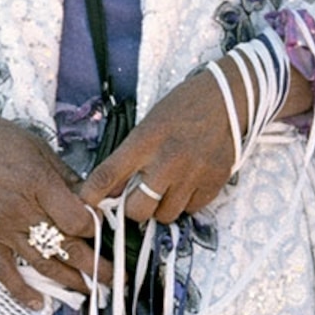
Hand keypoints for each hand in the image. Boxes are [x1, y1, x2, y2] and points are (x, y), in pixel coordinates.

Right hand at [0, 88, 99, 303]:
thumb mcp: (40, 147)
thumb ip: (67, 177)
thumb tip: (92, 197)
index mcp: (39, 184)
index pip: (76, 220)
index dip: (96, 229)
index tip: (106, 231)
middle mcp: (23, 211)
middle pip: (66, 247)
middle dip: (95, 266)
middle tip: (115, 278)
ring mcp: (4, 229)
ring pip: (42, 263)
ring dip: (70, 281)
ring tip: (92, 292)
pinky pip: (4, 271)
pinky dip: (20, 290)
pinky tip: (38, 302)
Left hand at [82, 64, 293, 230]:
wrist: (229, 99)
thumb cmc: (184, 107)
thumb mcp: (150, 122)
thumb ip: (131, 154)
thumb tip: (111, 188)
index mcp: (146, 140)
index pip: (109, 175)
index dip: (92, 195)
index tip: (85, 205)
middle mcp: (168, 161)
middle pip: (137, 209)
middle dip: (132, 210)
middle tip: (135, 199)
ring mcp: (192, 175)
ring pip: (164, 215)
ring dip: (160, 208)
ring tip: (164, 190)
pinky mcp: (213, 184)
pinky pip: (191, 210)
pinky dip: (184, 204)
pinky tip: (185, 186)